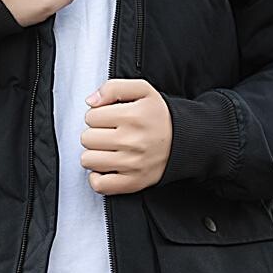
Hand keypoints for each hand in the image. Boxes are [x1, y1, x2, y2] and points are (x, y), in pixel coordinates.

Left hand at [80, 79, 172, 194]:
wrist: (185, 141)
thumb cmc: (159, 116)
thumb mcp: (142, 90)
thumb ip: (113, 87)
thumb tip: (90, 101)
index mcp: (134, 116)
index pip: (90, 116)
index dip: (97, 115)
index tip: (110, 118)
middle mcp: (133, 141)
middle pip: (87, 138)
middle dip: (95, 134)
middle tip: (110, 133)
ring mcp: (132, 164)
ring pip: (88, 160)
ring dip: (95, 154)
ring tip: (109, 149)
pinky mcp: (133, 182)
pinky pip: (99, 185)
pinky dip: (97, 177)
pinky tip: (106, 166)